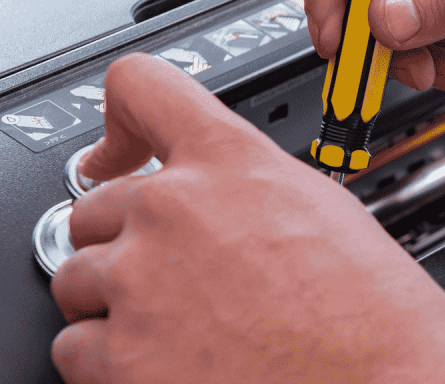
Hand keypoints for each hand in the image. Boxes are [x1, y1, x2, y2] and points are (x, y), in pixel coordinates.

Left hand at [49, 53, 444, 382]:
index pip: (138, 88)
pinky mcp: (119, 357)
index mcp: (226, 161)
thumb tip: (214, 194)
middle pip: (93, 207)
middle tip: (177, 279)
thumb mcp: (319, 207)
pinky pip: (75, 349)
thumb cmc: (370, 313)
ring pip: (76, 281)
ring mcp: (137, 284)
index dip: (120, 123)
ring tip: (181, 329)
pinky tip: (168, 365)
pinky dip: (110, 362)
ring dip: (114, 304)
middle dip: (127, 243)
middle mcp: (170, 211)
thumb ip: (245, 184)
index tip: (114, 155)